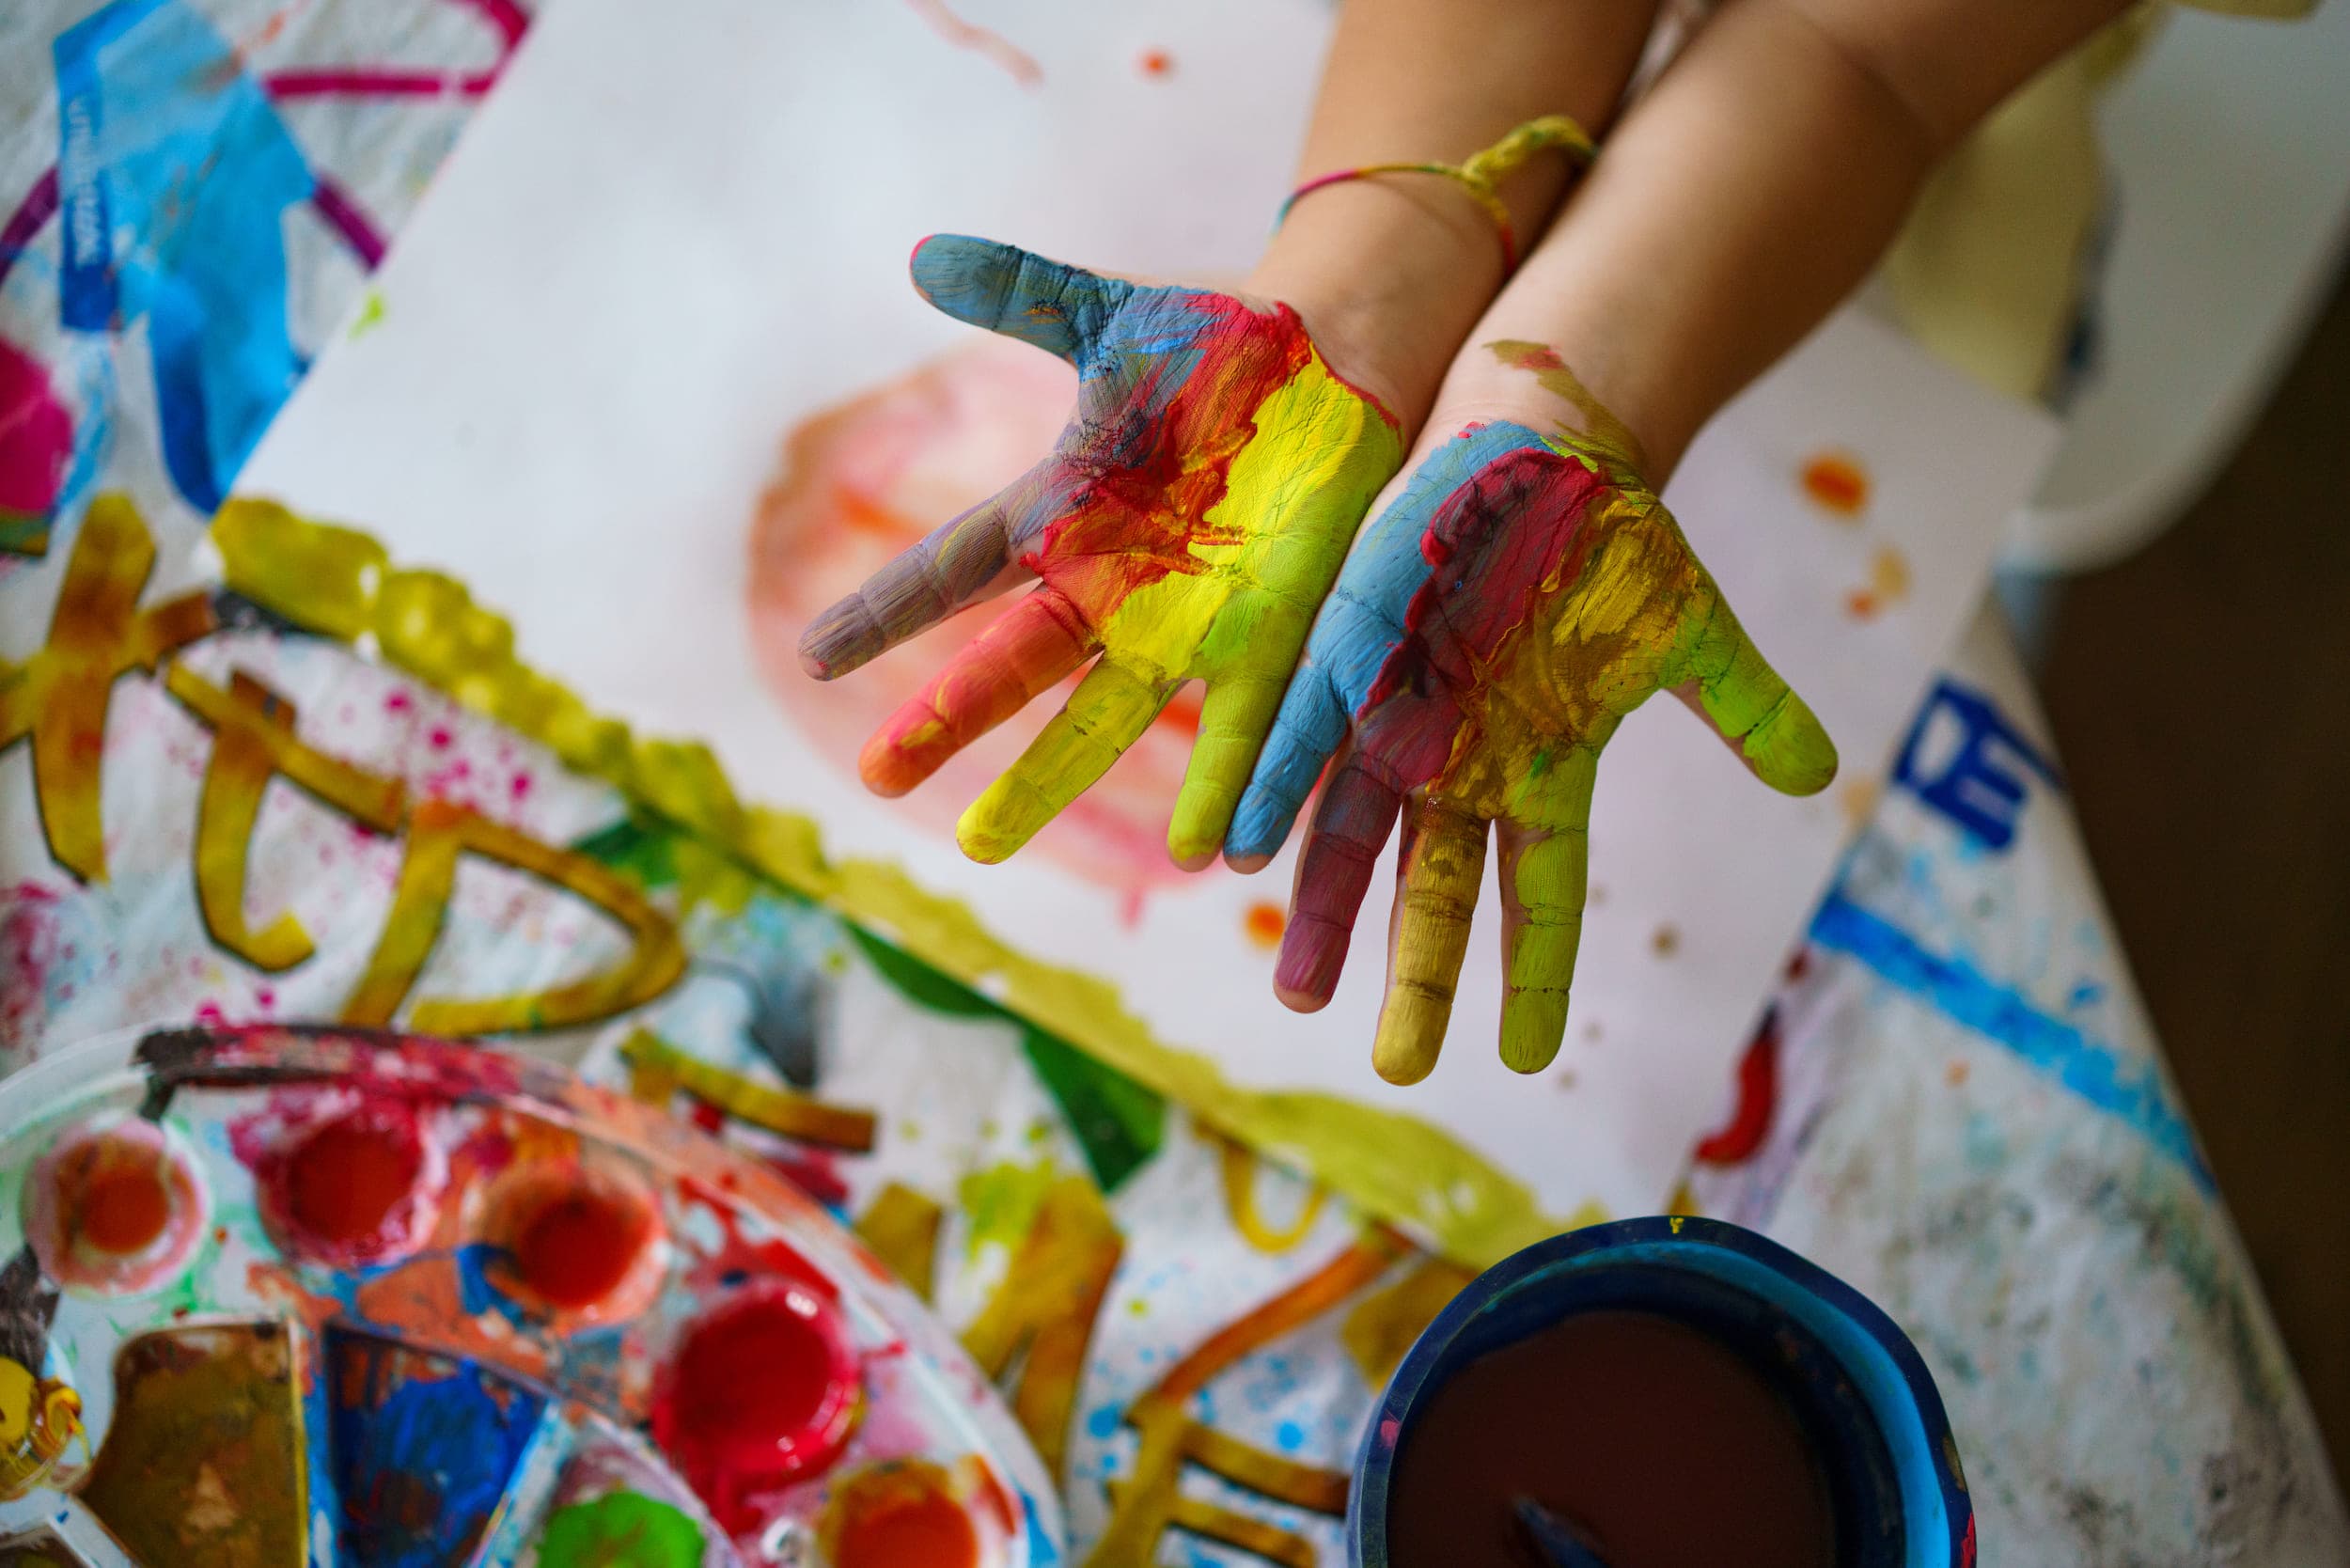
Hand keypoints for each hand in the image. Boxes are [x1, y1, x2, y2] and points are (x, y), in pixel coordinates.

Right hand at [798, 236, 1402, 866]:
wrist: (1340, 371)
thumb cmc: (1222, 355)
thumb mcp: (1114, 317)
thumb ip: (1022, 294)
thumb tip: (922, 253)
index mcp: (1063, 516)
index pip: (954, 567)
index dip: (886, 611)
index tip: (812, 656)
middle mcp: (1110, 589)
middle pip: (1011, 663)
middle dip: (946, 719)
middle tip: (875, 779)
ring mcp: (1186, 625)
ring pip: (1107, 721)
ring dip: (1052, 783)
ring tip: (992, 846)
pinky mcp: (1271, 640)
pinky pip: (1248, 725)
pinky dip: (1235, 787)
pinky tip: (1219, 854)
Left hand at [1225, 418, 1835, 1083]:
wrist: (1535, 446)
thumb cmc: (1609, 543)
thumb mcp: (1687, 629)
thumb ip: (1743, 709)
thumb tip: (1820, 777)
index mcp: (1545, 772)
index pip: (1541, 897)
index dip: (1533, 975)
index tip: (1527, 1060)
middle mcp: (1462, 764)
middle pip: (1434, 891)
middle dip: (1417, 980)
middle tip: (1400, 1069)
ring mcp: (1398, 717)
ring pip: (1349, 833)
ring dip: (1319, 910)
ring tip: (1295, 990)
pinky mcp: (1349, 656)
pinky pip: (1302, 734)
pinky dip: (1274, 790)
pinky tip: (1239, 847)